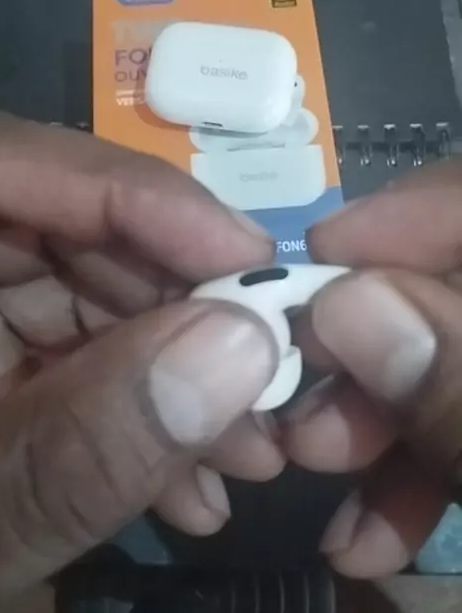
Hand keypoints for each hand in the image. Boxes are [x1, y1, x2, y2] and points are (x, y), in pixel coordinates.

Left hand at [0, 111, 282, 602]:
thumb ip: (87, 442)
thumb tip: (244, 344)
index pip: (0, 169)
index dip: (128, 195)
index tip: (244, 257)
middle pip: (70, 231)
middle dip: (183, 302)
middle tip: (271, 365)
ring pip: (93, 294)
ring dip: (183, 369)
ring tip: (251, 448)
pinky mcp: (3, 359)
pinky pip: (84, 353)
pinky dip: (146, 408)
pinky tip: (194, 481)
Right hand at [282, 161, 461, 578]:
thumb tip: (347, 305)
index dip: (412, 213)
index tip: (320, 258)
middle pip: (444, 283)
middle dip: (364, 340)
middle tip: (302, 404)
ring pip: (439, 357)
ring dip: (371, 418)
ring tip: (316, 472)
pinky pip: (456, 421)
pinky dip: (411, 472)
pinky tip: (365, 535)